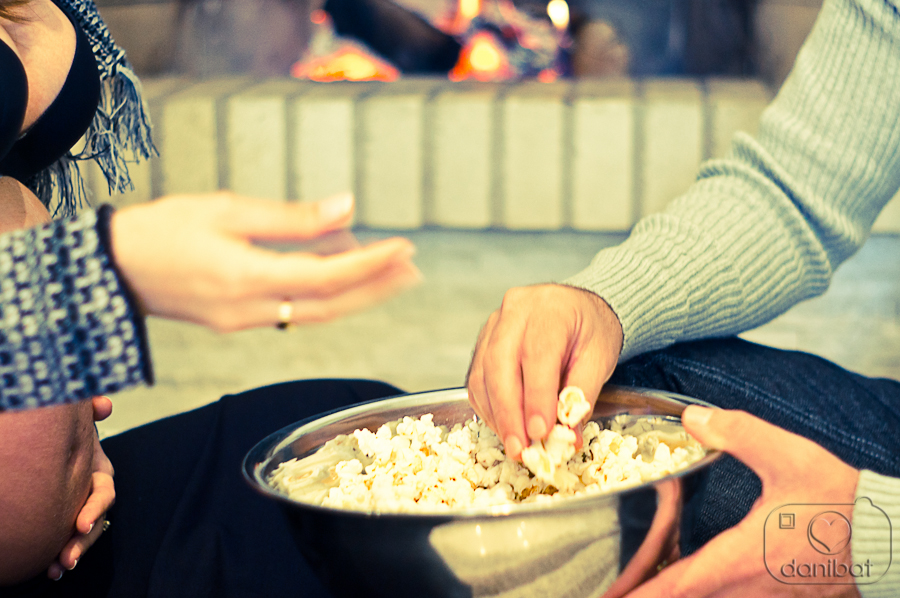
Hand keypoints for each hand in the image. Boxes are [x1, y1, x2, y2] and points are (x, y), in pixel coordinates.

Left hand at [47, 397, 115, 579]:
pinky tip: (49, 571)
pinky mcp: (64, 521)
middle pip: (96, 521)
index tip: (80, 524)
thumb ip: (89, 409)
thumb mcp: (76, 421)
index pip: (104, 492)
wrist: (42, 448)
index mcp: (99, 471)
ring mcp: (80, 508)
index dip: (95, 508)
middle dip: (84, 542)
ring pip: (84, 535)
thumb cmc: (64, 432)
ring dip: (74, 552)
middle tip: (68, 558)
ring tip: (59, 568)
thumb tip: (104, 405)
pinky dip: (60, 556)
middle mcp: (92, 493)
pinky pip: (67, 541)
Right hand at [110, 192, 420, 331]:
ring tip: (391, 272)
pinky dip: (324, 293)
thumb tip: (348, 207)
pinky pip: (294, 311)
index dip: (372, 265)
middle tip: (413, 269)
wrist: (111, 271)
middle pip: (332, 305)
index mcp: (248, 277)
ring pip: (316, 312)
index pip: (328, 277)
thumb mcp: (227, 210)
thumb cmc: (163, 230)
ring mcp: (246, 322)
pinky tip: (339, 268)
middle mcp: (252, 309)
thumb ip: (292, 217)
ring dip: (357, 294)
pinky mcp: (239, 322)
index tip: (404, 248)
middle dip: (377, 288)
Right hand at [466, 284, 622, 458]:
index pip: (537, 355)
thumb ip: (582, 396)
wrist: (577, 309)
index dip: (536, 397)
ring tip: (514, 444)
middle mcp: (516, 311)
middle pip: (500, 364)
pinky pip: (476, 379)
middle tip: (520, 448)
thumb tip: (566, 434)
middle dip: (508, 413)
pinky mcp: (483, 342)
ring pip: (482, 374)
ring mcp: (494, 325)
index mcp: (550, 309)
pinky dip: (488, 408)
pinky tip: (505, 426)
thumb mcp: (599, 360)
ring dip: (496, 415)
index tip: (540, 431)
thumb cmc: (589, 331)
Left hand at [624, 406, 860, 597]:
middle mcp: (747, 589)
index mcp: (738, 559)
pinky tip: (702, 578)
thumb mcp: (788, 457)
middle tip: (616, 588)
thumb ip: (738, 433)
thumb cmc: (840, 501)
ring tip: (649, 582)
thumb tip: (692, 419)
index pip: (673, 586)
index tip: (606, 597)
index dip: (636, 593)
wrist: (888, 536)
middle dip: (649, 594)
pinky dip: (707, 593)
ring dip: (678, 594)